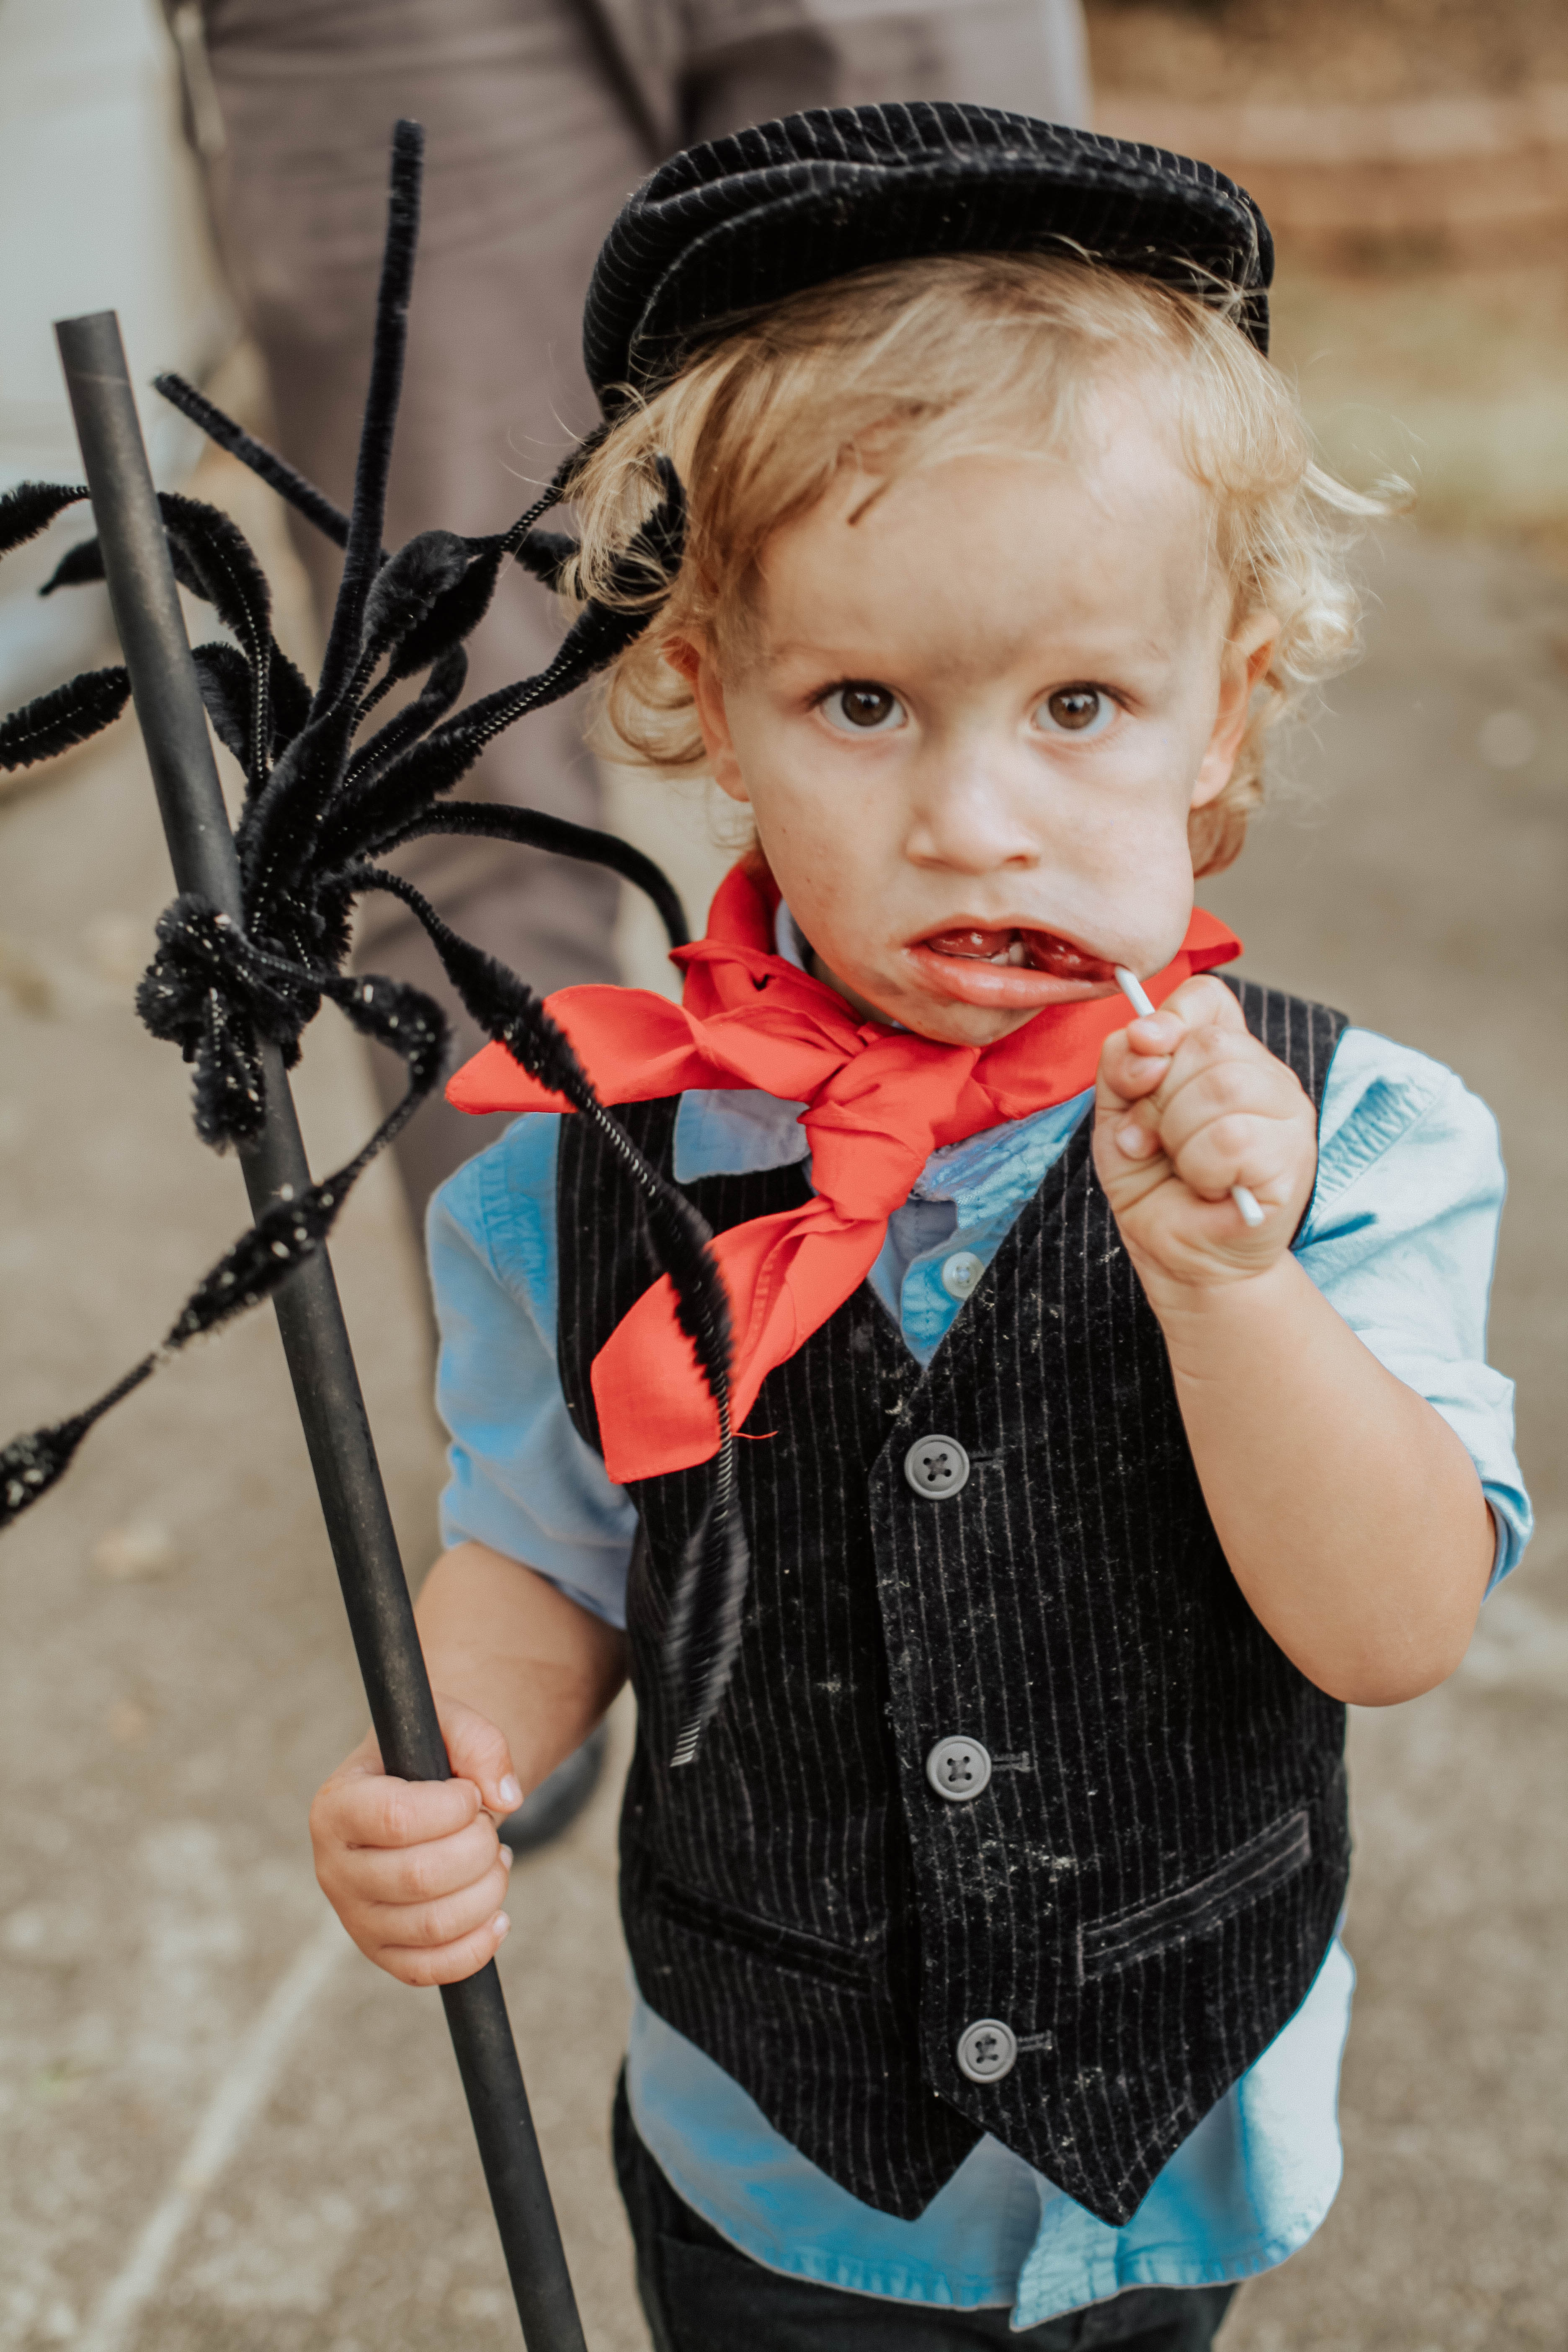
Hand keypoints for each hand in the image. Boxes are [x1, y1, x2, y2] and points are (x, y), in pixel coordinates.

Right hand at [310, 1693, 520, 1986]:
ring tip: (495, 1859)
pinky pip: (432, 1969)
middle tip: (486, 1826)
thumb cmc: (428, 1759)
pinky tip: (497, 1914)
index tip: (469, 1793)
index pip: (396, 1818)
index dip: (452, 1807)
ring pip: (433, 1926)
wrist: (414, 1796)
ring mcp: (355, 1918)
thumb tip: (506, 1798)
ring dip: (488, 1890)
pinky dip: (478, 1945)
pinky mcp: (382, 1952)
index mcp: (336, 1807)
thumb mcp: (449, 1725)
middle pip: (419, 1876)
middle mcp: (332, 1868)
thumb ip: (480, 1742)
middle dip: (478, 1848)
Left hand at [1092, 975, 1317, 1296]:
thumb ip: (1123, 1064)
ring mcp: (1288, 1117)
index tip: (1143, 1057)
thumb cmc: (1154, 1184)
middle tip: (1152, 1141)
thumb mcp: (1117, 1115)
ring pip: (1220, 1089)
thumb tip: (1146, 1037)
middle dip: (1157, 1100)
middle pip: (1205, 1046)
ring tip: (1179, 1166)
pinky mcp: (1293, 1161)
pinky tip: (1207, 1186)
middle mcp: (1266, 1076)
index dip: (1167, 1020)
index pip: (1207, 998)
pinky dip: (1200, 1168)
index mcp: (1226, 1055)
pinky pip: (1232, 1139)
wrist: (1178, 1254)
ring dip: (1176, 1137)